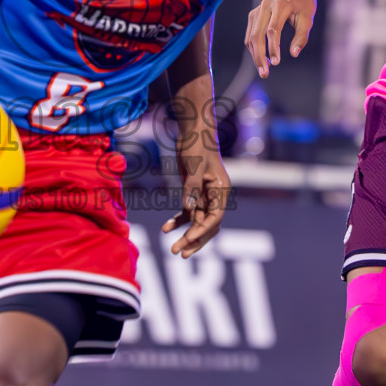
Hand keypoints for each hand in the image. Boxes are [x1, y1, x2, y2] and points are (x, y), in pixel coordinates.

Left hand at [161, 142, 230, 258]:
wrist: (192, 131)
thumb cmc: (197, 146)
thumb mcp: (195, 166)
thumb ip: (192, 189)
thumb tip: (189, 209)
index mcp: (221, 191)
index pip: (215, 218)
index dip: (202, 231)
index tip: (188, 239)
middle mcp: (215, 196)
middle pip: (207, 225)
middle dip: (194, 240)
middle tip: (179, 254)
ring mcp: (204, 195)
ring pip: (197, 222)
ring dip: (185, 235)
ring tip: (172, 249)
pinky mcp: (193, 192)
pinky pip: (187, 212)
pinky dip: (177, 221)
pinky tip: (165, 228)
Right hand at [245, 0, 318, 77]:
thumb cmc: (304, 3)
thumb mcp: (308, 18)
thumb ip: (301, 36)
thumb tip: (294, 54)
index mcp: (280, 5)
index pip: (273, 30)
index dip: (273, 47)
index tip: (276, 63)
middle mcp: (265, 6)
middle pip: (257, 35)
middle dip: (259, 56)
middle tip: (264, 73)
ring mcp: (257, 10)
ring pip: (251, 36)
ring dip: (255, 55)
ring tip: (263, 70)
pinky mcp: (254, 14)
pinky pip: (250, 34)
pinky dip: (253, 48)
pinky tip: (261, 58)